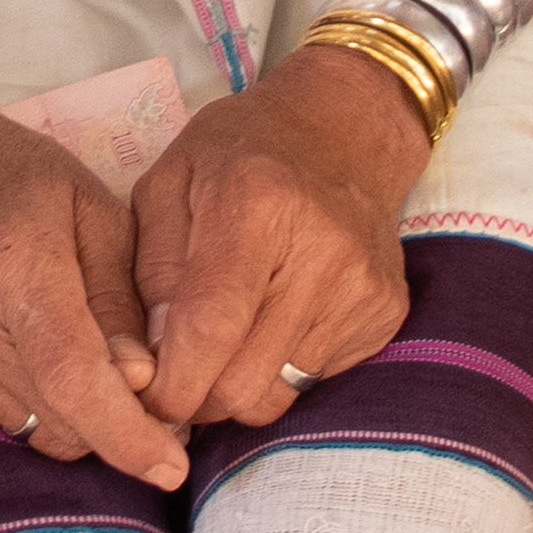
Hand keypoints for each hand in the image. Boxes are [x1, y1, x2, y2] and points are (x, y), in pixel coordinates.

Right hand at [0, 83, 188, 487]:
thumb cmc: (18, 179)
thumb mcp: (96, 212)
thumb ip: (123, 301)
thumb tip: (144, 382)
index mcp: (15, 268)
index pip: (71, 377)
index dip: (124, 432)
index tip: (171, 467)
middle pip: (60, 417)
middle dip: (119, 424)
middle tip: (157, 399)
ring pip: (36, 427)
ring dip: (81, 414)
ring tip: (97, 363)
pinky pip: (6, 415)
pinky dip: (40, 400)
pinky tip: (38, 347)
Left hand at [128, 48, 422, 432]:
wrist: (346, 131)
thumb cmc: (240, 154)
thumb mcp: (169, 183)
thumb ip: (152, 270)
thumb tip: (152, 361)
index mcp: (256, 206)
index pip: (211, 327)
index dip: (172, 382)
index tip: (146, 401)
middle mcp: (321, 252)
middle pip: (244, 381)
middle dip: (197, 396)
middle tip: (177, 372)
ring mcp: (362, 287)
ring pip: (277, 395)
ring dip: (237, 387)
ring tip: (224, 343)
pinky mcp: (385, 312)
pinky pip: (313, 380)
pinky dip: (279, 369)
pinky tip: (273, 321)